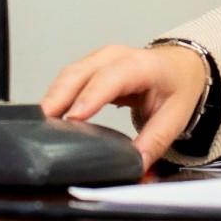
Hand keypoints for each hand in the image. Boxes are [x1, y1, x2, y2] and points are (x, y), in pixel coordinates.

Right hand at [40, 44, 206, 170]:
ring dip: (54, 96)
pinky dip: (57, 94)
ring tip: (39, 121)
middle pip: (82, 72)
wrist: (181, 66)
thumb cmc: (177, 86)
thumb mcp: (175, 116)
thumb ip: (154, 141)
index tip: (74, 118)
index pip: (112, 77)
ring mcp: (100, 59)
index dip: (91, 96)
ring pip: (70, 74)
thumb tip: (135, 164)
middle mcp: (117, 57)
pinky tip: (48, 113)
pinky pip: (69, 78)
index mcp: (143, 65)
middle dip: (60, 96)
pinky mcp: (90, 67)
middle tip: (44, 122)